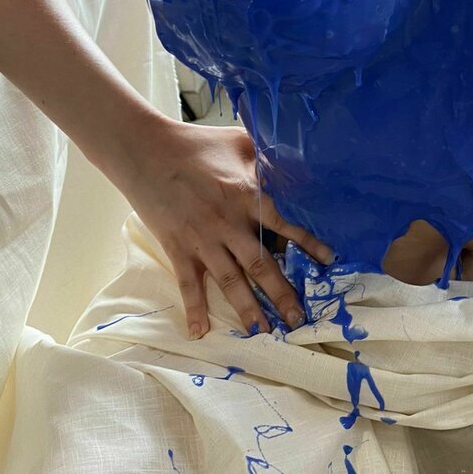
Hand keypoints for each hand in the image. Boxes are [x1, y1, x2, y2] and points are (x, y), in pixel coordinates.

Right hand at [116, 119, 333, 338]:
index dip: (308, 244)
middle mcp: (228, 223)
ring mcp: (202, 239)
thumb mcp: (238, 141)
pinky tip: (199, 332)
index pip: (284, 226)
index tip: (328, 262)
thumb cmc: (195, 143)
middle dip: (281, 293)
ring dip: (247, 308)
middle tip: (298, 318)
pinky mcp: (177, 247)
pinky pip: (188, 283)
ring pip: (230, 281)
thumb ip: (265, 155)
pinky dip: (194, 308)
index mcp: (247, 195)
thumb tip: (291, 158)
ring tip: (263, 332)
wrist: (145, 150)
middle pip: (260, 264)